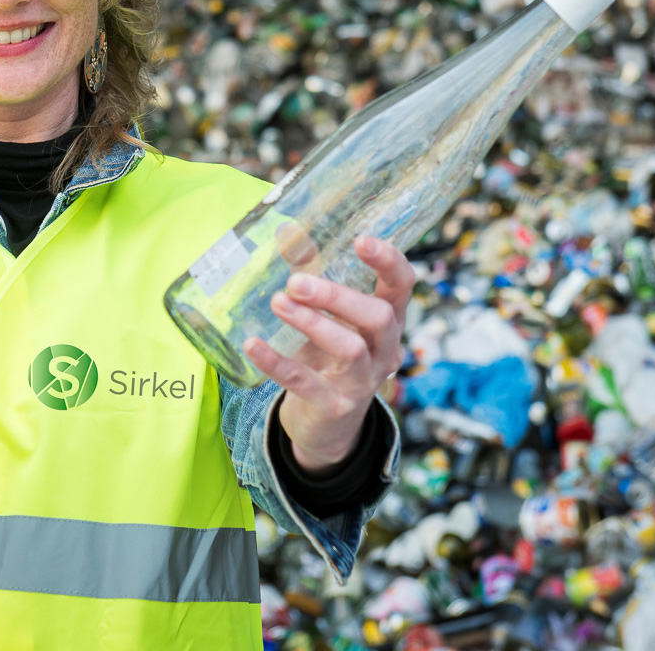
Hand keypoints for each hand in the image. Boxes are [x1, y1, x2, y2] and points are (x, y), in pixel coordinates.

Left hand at [244, 232, 408, 473]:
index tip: (361, 240)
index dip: (388, 262)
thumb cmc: (327, 356)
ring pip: (350, 350)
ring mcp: (363, 382)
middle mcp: (384, 351)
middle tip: (297, 282)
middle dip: (339, 296)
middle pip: (379, 318)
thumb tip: (285, 231)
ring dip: (312, 324)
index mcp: (386, 321)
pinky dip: (276, 362)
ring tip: (277, 303)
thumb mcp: (326, 316)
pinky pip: (305, 383)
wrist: (325, 424)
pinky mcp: (334, 407)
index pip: (402, 286)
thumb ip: (310, 274)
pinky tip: (252, 344)